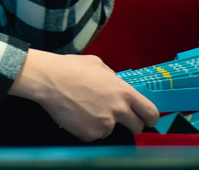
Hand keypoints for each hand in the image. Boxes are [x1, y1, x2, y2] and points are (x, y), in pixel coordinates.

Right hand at [10, 49, 159, 141]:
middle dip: (129, 124)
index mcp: (124, 92)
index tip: (146, 120)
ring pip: (110, 130)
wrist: (48, 79)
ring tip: (84, 109)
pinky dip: (86, 128)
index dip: (150, 118)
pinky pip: (93, 134)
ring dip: (102, 124)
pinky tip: (76, 115)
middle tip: (114, 116)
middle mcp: (118, 110)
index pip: (150, 112)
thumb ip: (113, 78)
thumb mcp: (98, 64)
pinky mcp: (90, 134)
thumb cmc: (70, 68)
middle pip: (136, 127)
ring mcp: (105, 124)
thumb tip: (117, 84)